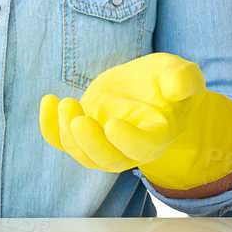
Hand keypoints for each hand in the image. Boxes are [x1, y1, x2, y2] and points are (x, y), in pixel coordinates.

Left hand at [39, 53, 231, 191]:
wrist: (148, 86)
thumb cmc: (167, 81)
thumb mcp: (180, 72)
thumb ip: (183, 79)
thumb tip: (178, 89)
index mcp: (157, 135)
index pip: (143, 149)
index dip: (128, 142)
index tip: (112, 125)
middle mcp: (129, 147)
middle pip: (108, 160)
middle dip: (90, 143)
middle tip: (78, 120)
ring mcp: (104, 143)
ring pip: (83, 154)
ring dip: (68, 134)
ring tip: (64, 103)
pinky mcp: (84, 133)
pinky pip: (62, 141)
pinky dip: (49, 128)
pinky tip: (48, 101)